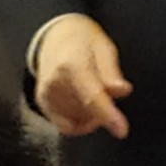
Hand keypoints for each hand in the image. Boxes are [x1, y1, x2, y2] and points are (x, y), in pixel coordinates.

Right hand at [35, 14, 131, 138]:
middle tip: (108, 91)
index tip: (121, 130)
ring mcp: (46, 94)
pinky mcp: (42, 103)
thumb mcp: (104, 47)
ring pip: (76, 122)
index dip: (108, 115)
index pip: (91, 96)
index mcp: (72, 63)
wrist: (55, 35)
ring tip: (95, 93)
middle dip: (104, 110)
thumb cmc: (82, 39)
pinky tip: (86, 108)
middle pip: (86, 112)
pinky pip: (65, 126)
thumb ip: (111, 72)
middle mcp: (55, 81)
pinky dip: (80, 122)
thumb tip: (122, 91)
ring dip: (92, 117)